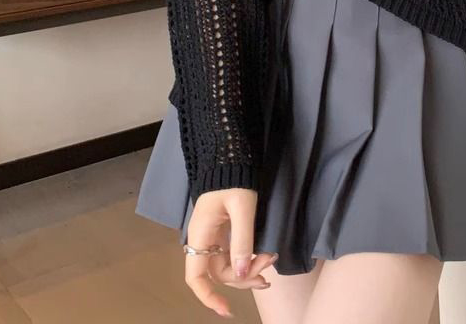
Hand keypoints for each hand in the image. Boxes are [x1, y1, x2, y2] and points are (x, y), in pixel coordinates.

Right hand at [183, 187, 277, 317]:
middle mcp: (204, 240)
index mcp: (201, 235)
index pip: (195, 277)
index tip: (227, 309)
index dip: (208, 297)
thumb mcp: (242, 208)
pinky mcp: (224, 232)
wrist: (230, 156)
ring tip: (270, 263)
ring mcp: (214, 237)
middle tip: (267, 269)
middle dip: (243, 278)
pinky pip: (234, 254)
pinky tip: (264, 259)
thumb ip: (242, 240)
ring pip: (229, 266)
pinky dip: (248, 260)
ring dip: (248, 270)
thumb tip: (241, 274)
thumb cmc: (234, 178)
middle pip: (219, 274)